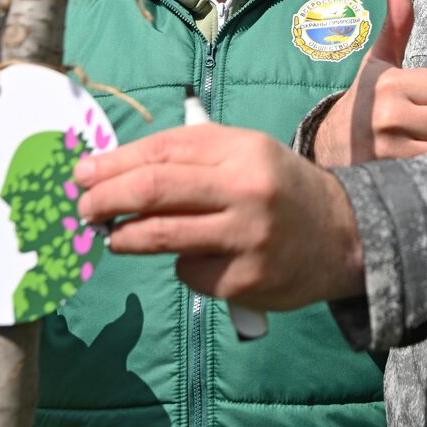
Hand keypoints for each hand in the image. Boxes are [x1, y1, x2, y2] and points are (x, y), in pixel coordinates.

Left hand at [74, 124, 364, 310]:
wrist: (344, 235)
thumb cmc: (280, 188)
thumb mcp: (246, 155)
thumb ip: (190, 159)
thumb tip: (114, 172)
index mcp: (243, 148)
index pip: (163, 150)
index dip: (114, 163)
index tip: (82, 174)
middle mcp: (246, 188)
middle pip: (154, 189)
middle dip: (105, 199)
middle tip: (82, 208)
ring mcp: (247, 236)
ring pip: (161, 236)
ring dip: (123, 238)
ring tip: (113, 238)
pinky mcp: (247, 279)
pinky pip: (190, 271)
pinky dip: (181, 265)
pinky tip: (197, 259)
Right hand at [313, 0, 426, 166]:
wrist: (327, 148)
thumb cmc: (364, 101)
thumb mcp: (377, 65)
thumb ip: (395, 29)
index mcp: (391, 83)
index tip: (420, 101)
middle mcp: (389, 115)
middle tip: (419, 126)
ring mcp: (390, 150)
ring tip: (413, 144)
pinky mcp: (392, 176)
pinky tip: (410, 163)